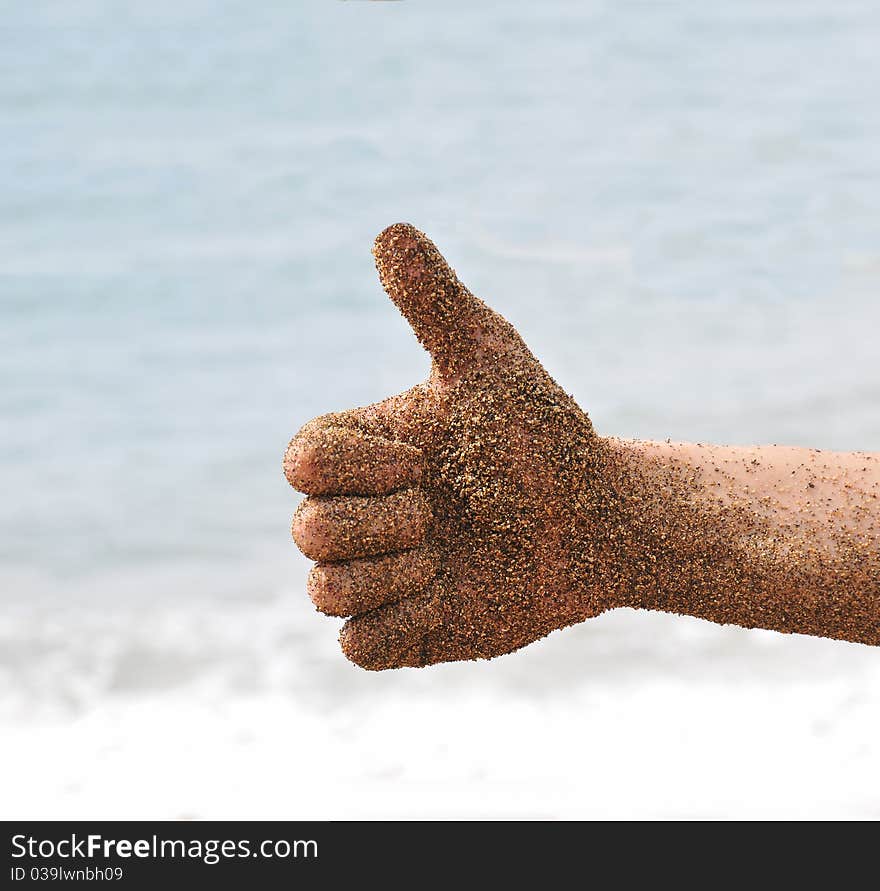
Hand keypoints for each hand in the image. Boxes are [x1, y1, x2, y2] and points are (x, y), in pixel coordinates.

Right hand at [284, 223, 628, 668]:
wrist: (598, 523)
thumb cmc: (541, 437)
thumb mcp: (492, 360)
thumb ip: (436, 302)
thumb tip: (389, 230)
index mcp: (358, 452)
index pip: (300, 462)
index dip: (363, 469)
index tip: (428, 460)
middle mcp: (353, 512)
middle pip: (309, 531)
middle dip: (391, 524)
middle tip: (448, 513)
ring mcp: (372, 576)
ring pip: (326, 592)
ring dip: (403, 573)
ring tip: (452, 555)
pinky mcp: (396, 632)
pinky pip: (359, 646)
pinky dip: (406, 624)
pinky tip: (451, 596)